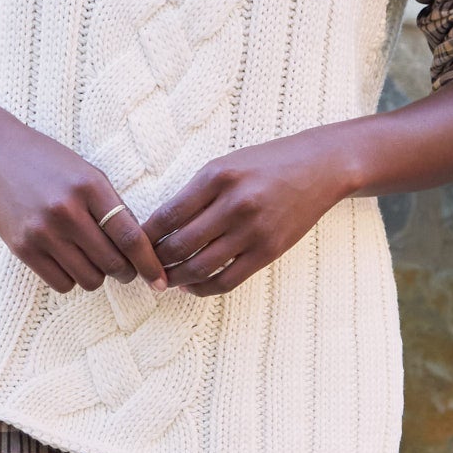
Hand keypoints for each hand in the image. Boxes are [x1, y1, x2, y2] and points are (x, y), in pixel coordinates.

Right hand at [0, 111, 168, 295]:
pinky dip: (71, 279)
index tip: (158, 280)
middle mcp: (66, 210)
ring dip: (97, 275)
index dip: (149, 264)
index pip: (130, 236)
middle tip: (124, 268)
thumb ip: (112, 206)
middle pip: (112, 263)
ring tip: (90, 259)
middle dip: (125, 272)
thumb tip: (138, 249)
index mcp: (90, 187)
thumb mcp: (86, 173)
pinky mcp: (22, 247)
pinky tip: (68, 261)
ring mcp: (42, 231)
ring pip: (89, 279)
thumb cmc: (47, 162)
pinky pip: (61, 283)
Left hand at [143, 127, 357, 298]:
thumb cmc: (266, 164)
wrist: (320, 167)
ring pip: (199, 267)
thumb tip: (157, 229)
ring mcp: (253, 230)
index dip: (144, 236)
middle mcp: (235, 203)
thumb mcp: (225, 165)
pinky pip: (226, 280)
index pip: (166, 215)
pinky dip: (202, 288)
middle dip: (155, 262)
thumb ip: (194, 194)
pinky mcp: (269, 251)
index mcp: (217, 176)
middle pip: (179, 245)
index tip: (132, 245)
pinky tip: (191, 285)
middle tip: (142, 268)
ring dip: (174, 278)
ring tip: (162, 280)